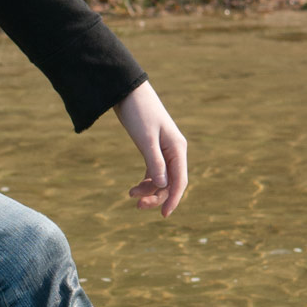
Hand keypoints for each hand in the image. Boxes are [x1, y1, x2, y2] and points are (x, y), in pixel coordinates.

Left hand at [115, 80, 187, 217]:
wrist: (127, 92)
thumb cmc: (138, 113)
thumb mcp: (146, 139)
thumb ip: (155, 162)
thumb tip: (164, 186)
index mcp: (177, 149)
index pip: (180, 181)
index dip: (173, 199)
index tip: (163, 215)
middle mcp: (174, 151)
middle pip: (170, 182)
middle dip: (156, 196)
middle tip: (137, 205)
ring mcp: (164, 150)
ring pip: (161, 178)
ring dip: (149, 190)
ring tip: (131, 194)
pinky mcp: (153, 148)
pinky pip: (154, 171)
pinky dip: (146, 181)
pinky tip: (135, 188)